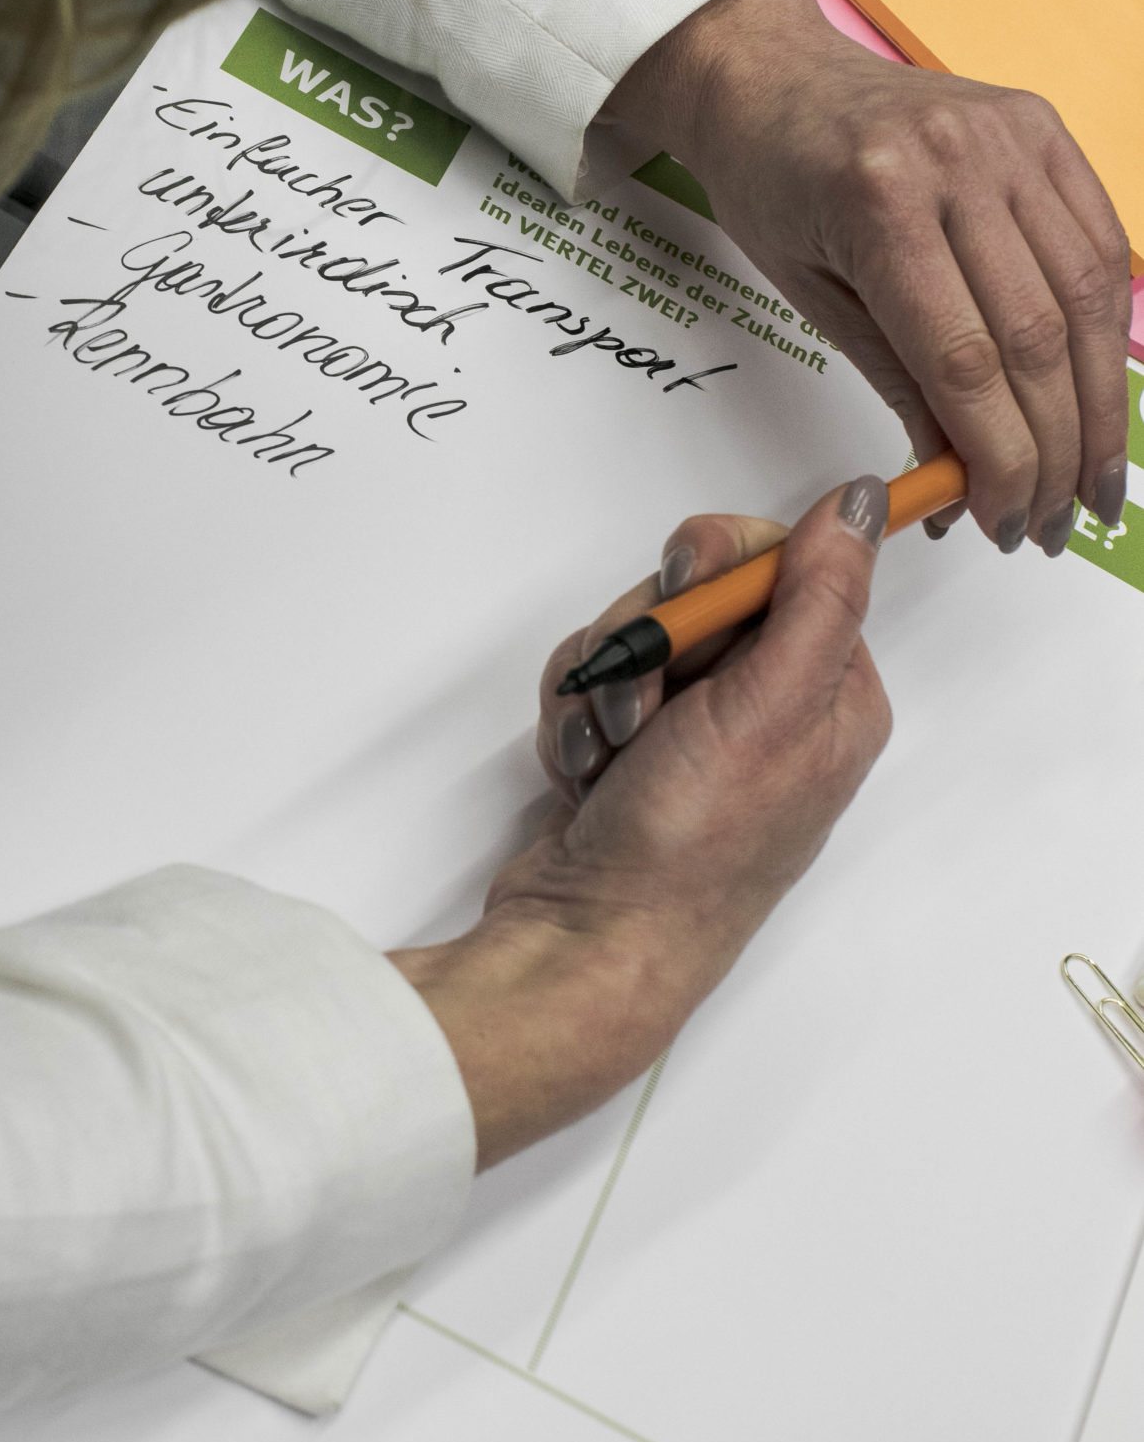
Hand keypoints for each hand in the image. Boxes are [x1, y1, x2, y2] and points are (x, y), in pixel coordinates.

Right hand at [392, 484, 891, 1166]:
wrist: (591, 942)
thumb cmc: (691, 845)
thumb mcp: (769, 708)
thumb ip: (818, 593)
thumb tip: (865, 499)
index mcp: (830, 692)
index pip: (776, 562)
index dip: (712, 570)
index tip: (684, 594)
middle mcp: (771, 707)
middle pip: (692, 591)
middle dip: (644, 637)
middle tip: (642, 701)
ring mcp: (699, 732)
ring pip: (631, 632)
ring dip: (602, 683)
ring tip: (609, 754)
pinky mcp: (636, 752)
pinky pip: (593, 680)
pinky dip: (576, 717)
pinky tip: (587, 772)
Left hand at [603, 0, 1131, 554]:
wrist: (768, 75)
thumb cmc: (771, 184)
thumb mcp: (808, 294)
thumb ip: (897, 382)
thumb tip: (966, 480)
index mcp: (880, 203)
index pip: (967, 362)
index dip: (1000, 458)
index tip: (1001, 521)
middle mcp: (957, 160)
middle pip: (1040, 336)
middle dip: (1055, 450)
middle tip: (1048, 524)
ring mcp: (1010, 137)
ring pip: (1090, 297)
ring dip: (1098, 406)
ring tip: (1089, 484)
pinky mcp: (1043, 128)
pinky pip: (1102, 242)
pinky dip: (1110, 329)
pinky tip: (1100, 396)